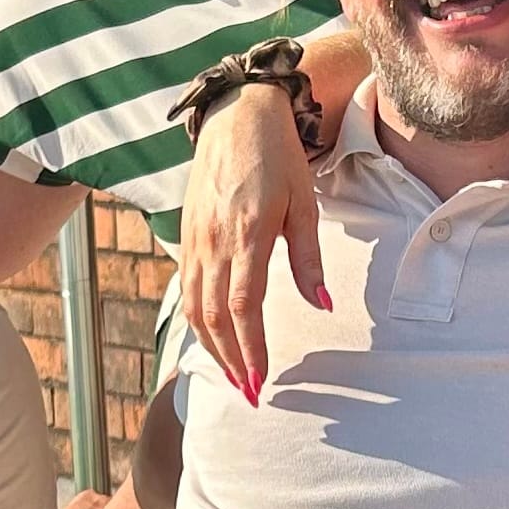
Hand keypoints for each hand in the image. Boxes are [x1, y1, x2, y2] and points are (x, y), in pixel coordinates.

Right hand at [178, 82, 328, 399]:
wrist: (236, 115)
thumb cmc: (278, 157)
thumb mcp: (304, 205)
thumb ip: (308, 259)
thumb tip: (321, 304)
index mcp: (248, 235)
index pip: (245, 308)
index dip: (252, 349)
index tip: (262, 380)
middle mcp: (214, 243)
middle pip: (215, 317)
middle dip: (231, 361)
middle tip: (249, 393)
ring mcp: (195, 239)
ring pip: (195, 307)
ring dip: (212, 347)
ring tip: (232, 374)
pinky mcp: (187, 234)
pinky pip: (186, 287)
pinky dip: (197, 319)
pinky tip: (212, 336)